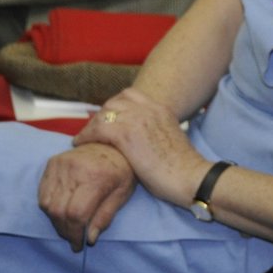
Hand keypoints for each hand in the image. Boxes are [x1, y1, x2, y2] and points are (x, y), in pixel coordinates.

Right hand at [37, 142, 136, 249]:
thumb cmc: (123, 169)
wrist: (114, 141)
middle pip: (59, 211)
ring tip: (68, 227)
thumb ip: (105, 216)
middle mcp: (75, 169)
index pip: (76, 213)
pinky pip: (43, 192)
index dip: (75, 233)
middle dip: (64, 231)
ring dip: (56, 221)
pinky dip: (50, 207)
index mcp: (97, 177)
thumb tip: (90, 239)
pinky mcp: (52, 162)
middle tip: (73, 240)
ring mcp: (61, 164)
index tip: (79, 245)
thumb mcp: (123, 193)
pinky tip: (62, 212)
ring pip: (48, 204)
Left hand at [74, 88, 206, 206]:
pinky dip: (86, 135)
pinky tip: (80, 144)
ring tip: (86, 138)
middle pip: (114, 102)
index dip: (115, 106)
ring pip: (104, 114)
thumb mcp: (171, 139)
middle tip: (93, 130)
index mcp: (162, 109)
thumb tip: (145, 139)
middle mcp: (149, 109)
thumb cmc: (183, 168)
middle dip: (101, 115)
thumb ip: (157, 131)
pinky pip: (97, 129)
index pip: (130, 95)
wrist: (192, 177)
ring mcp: (138, 120)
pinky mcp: (127, 135)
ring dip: (92, 125)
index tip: (109, 120)